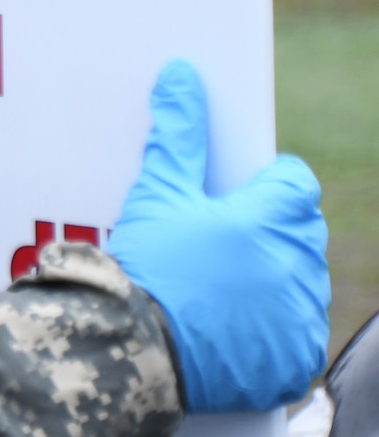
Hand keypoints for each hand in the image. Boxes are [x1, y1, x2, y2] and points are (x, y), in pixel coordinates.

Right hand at [109, 60, 328, 413]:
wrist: (134, 351)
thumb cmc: (148, 266)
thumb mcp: (157, 194)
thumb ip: (177, 134)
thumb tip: (182, 76)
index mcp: (273, 218)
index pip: (296, 183)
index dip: (266, 184)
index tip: (237, 194)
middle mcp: (299, 266)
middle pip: (299, 233)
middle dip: (268, 233)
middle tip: (217, 242)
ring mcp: (302, 317)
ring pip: (299, 283)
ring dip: (272, 281)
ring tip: (218, 287)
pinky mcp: (296, 360)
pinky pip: (296, 335)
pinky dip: (271, 331)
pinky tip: (231, 327)